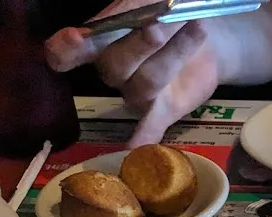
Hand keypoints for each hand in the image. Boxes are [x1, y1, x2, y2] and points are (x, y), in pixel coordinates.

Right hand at [45, 1, 219, 145]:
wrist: (205, 34)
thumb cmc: (168, 12)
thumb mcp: (147, 3)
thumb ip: (132, 9)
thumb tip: (138, 18)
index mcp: (97, 43)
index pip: (66, 53)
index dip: (67, 49)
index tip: (75, 39)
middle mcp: (112, 72)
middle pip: (115, 67)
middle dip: (141, 43)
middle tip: (161, 25)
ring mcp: (137, 93)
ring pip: (146, 83)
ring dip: (173, 54)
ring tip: (195, 27)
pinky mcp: (164, 110)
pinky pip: (149, 128)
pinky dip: (142, 138)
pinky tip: (135, 147)